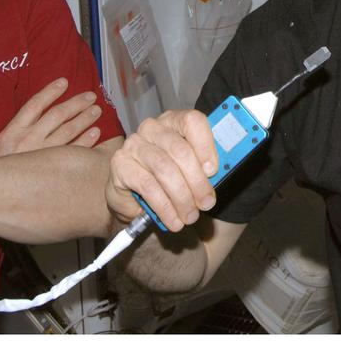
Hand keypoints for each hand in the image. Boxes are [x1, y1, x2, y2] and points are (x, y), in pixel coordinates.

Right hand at [0, 77, 103, 156]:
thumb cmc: (4, 166)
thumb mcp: (5, 142)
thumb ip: (23, 126)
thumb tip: (45, 108)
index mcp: (13, 131)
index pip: (34, 105)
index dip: (50, 92)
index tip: (64, 82)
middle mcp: (28, 140)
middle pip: (57, 115)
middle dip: (76, 103)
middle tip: (90, 96)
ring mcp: (42, 155)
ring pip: (68, 131)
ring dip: (85, 119)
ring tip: (96, 111)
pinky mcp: (52, 170)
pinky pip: (74, 151)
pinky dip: (87, 141)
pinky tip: (96, 132)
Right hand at [106, 109, 217, 231]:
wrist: (137, 200)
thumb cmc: (171, 180)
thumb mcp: (192, 170)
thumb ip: (206, 167)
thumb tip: (219, 174)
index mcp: (174, 121)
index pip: (192, 121)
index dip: (206, 146)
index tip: (213, 171)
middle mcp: (152, 128)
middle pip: (180, 149)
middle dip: (197, 181)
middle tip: (206, 203)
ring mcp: (134, 144)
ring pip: (164, 169)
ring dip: (182, 197)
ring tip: (190, 217)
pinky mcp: (120, 164)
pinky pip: (148, 186)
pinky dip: (164, 207)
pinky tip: (173, 220)